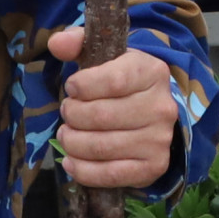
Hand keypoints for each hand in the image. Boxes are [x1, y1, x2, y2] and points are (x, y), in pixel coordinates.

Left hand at [46, 31, 181, 187]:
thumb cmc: (121, 81)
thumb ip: (78, 43)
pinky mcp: (153, 167)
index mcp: (152, 71)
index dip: (83, 86)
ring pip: (102, 147)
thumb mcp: (104, 55)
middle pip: (102, 116)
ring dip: (73, 142)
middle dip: (73, 115)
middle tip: (66, 112)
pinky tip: (70, 160)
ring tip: (66, 134)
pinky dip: (82, 170)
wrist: (151, 112)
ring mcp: (159, 140)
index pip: (113, 80)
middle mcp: (162, 106)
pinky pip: (110, 174)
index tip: (72, 87)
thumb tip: (57, 42)